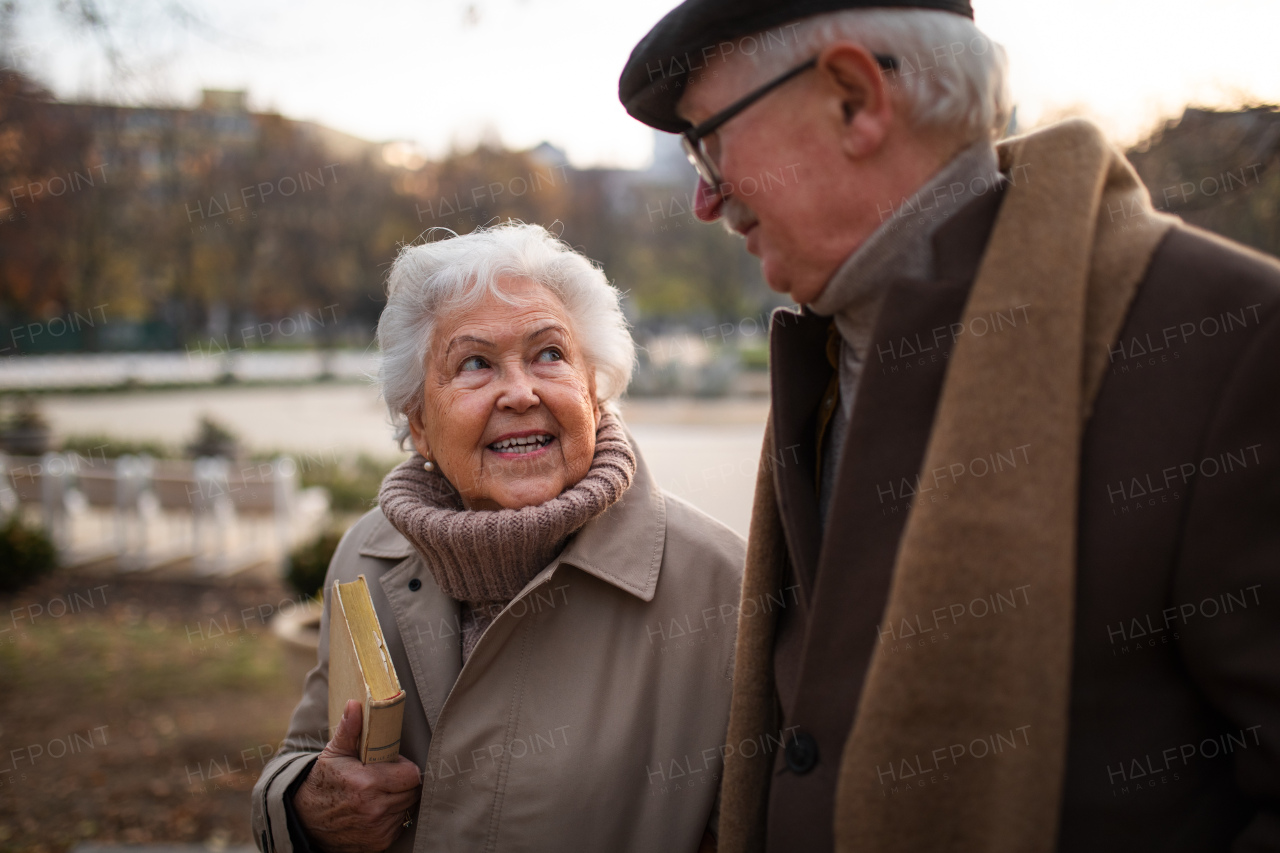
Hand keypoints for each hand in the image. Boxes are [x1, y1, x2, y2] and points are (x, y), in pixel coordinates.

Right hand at [292, 699, 421, 852]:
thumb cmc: (323, 782)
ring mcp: (377, 830)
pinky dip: (393, 816)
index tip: (393, 765)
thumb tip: (355, 704)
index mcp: (366, 784)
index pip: (411, 775)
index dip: (405, 768)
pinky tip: (376, 808)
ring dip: (399, 799)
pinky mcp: (379, 843)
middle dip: (404, 782)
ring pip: (407, 808)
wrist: (305, 820)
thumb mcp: (334, 753)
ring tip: (380, 791)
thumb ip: (349, 729)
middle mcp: (374, 810)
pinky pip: (400, 825)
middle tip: (387, 777)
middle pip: (412, 791)